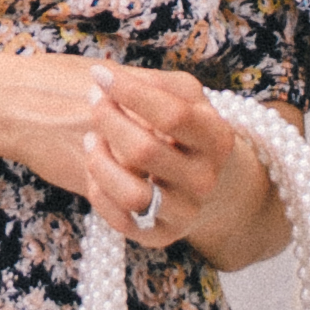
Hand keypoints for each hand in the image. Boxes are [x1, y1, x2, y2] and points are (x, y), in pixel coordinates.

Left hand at [80, 64, 292, 271]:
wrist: (213, 185)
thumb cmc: (189, 132)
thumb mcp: (189, 100)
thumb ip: (160, 85)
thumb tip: (114, 81)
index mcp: (217, 140)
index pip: (172, 114)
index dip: (130, 91)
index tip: (100, 74)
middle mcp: (205, 180)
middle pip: (144, 151)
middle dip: (109, 120)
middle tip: (94, 100)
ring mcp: (184, 213)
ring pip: (132, 194)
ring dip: (100, 161)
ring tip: (91, 138)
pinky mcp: (159, 235)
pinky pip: (119, 219)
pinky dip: (98, 189)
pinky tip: (97, 165)